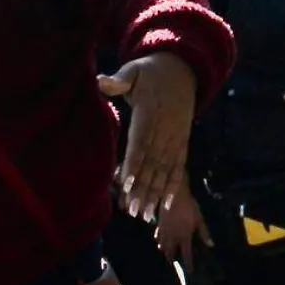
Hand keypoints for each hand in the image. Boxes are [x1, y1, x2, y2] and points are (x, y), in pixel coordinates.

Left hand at [99, 52, 197, 220]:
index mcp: (151, 111)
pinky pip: (179, 166)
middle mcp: (166, 127)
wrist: (182, 69)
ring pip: (165, 169)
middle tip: (131, 210)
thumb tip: (101, 82)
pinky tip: (167, 204)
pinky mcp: (183, 141)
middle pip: (153, 162)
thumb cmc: (150, 72)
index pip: (141, 140)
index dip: (134, 162)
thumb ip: (118, 80)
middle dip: (143, 188)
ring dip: (156, 193)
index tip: (126, 183)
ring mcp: (176, 136)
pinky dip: (173, 186)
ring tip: (145, 215)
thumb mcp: (134, 70)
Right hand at [154, 180, 211, 267]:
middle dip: (172, 259)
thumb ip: (204, 232)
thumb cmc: (189, 207)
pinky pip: (157, 236)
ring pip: (163, 246)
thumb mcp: (199, 219)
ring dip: (165, 252)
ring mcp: (165, 232)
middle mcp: (173, 237)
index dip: (188, 263)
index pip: (187, 254)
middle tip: (174, 263)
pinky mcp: (159, 225)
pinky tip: (158, 242)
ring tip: (167, 255)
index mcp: (185, 237)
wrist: (174, 196)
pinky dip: (158, 241)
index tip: (190, 271)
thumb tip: (210, 245)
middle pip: (171, 252)